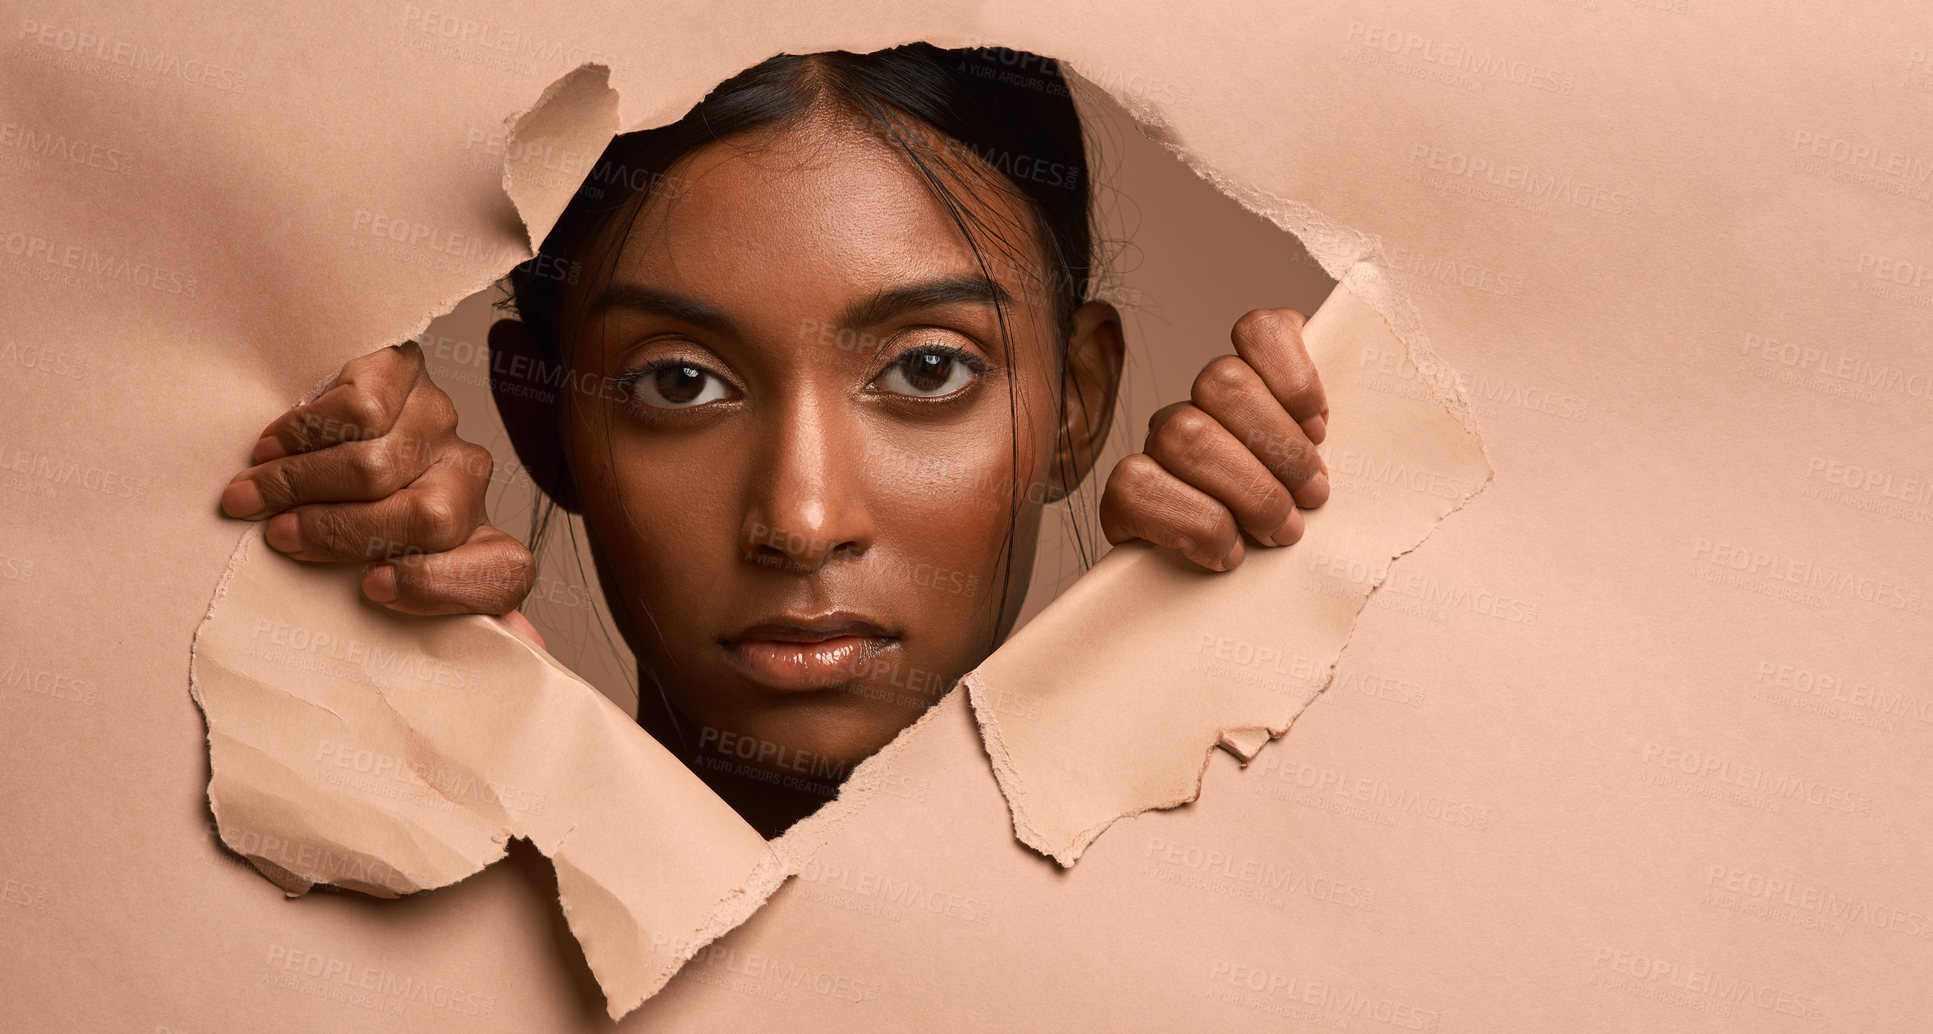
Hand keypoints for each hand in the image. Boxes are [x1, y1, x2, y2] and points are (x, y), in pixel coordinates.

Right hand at [220, 342, 538, 618]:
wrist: (311, 424)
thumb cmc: (337, 518)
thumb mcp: (376, 574)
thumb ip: (441, 607)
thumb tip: (523, 640)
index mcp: (477, 537)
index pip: (507, 572)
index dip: (443, 588)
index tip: (371, 587)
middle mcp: (467, 476)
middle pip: (427, 520)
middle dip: (338, 533)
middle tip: (279, 535)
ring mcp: (439, 421)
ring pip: (377, 466)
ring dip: (301, 484)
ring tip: (256, 495)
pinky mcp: (405, 369)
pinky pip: (358, 409)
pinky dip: (302, 434)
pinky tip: (274, 448)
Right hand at [1100, 308, 1328, 570]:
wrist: (1243, 602)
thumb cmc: (1292, 530)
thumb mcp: (1325, 482)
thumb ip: (1331, 448)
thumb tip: (1351, 449)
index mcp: (1254, 385)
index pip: (1259, 330)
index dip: (1294, 375)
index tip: (1322, 431)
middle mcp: (1200, 405)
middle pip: (1224, 382)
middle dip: (1278, 448)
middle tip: (1311, 501)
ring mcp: (1158, 446)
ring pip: (1185, 432)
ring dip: (1245, 490)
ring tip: (1279, 532)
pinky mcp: (1125, 496)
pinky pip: (1134, 485)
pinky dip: (1192, 522)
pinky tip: (1226, 551)